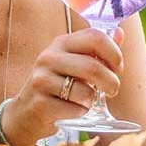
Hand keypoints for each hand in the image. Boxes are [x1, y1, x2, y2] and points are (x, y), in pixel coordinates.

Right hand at [2, 27, 123, 145]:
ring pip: (85, 92)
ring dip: (92, 101)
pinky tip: (70, 110)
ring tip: (83, 101)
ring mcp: (41, 80)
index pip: (95, 37)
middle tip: (113, 90)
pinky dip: (80, 113)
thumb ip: (97, 49)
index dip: (114, 54)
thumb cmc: (57, 85)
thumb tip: (120, 32)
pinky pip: (75, 110)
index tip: (117, 68)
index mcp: (61, 43)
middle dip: (111, 82)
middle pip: (93, 67)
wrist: (26, 112)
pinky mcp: (40, 104)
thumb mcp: (74, 62)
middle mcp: (49, 57)